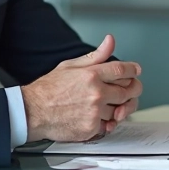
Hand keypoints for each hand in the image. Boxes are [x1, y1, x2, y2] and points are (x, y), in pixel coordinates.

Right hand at [21, 35, 142, 141]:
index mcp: (92, 75)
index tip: (136, 71)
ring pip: (119, 110)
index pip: (122, 70)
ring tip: (107, 104)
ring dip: (117, 108)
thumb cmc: (48, 89)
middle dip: (132, 90)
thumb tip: (110, 41)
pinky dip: (105, 122)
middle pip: (128, 91)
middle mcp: (96, 93)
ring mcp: (94, 112)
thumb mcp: (71, 65)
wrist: (33, 111)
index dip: (133, 70)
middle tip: (129, 90)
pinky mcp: (91, 128)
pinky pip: (108, 125)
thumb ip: (95, 55)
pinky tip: (97, 116)